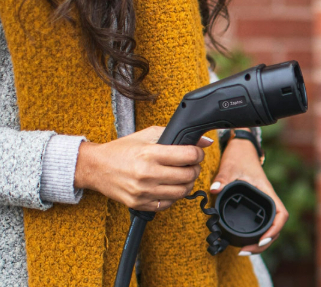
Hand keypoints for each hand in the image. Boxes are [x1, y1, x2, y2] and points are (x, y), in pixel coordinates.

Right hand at [75, 126, 211, 210]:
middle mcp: (147, 174)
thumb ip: (175, 135)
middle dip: (195, 169)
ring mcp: (143, 192)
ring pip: (181, 192)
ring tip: (183, 176)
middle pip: (188, 176)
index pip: (188, 156)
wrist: (96, 167)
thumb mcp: (148, 135)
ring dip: (187, 183)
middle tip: (192, 165)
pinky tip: (170, 186)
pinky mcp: (139, 204)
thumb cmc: (122, 149)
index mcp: (150, 154)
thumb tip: (204, 142)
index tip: (197, 153)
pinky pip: (167, 204)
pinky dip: (174, 196)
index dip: (198, 154)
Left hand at [210, 130, 287, 255]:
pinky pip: (261, 222)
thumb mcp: (230, 166)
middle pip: (276, 227)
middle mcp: (267, 199)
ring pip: (269, 227)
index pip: (281, 214)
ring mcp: (262, 203)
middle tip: (246, 250)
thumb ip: (223, 178)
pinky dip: (255, 234)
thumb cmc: (239, 156)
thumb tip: (215, 189)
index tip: (261, 240)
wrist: (242, 148)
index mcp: (266, 192)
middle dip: (264, 243)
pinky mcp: (256, 204)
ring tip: (244, 250)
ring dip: (260, 242)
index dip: (274, 230)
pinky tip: (244, 241)